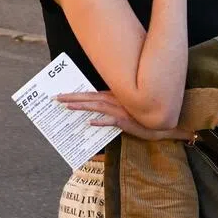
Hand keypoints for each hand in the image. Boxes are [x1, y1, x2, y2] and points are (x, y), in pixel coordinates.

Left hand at [57, 90, 192, 142]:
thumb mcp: (125, 109)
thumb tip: (94, 114)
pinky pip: (111, 121)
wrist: (161, 122)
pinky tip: (90, 122)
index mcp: (113, 97)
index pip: (90, 94)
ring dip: (82, 106)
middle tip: (56, 98)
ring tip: (67, 107)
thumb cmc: (142, 115)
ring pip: (97, 106)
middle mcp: (115, 100)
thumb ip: (110, 109)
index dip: (75, 95)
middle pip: (90, 97)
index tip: (61, 95)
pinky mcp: (125, 121)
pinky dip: (100, 121)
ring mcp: (120, 110)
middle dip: (72, 98)